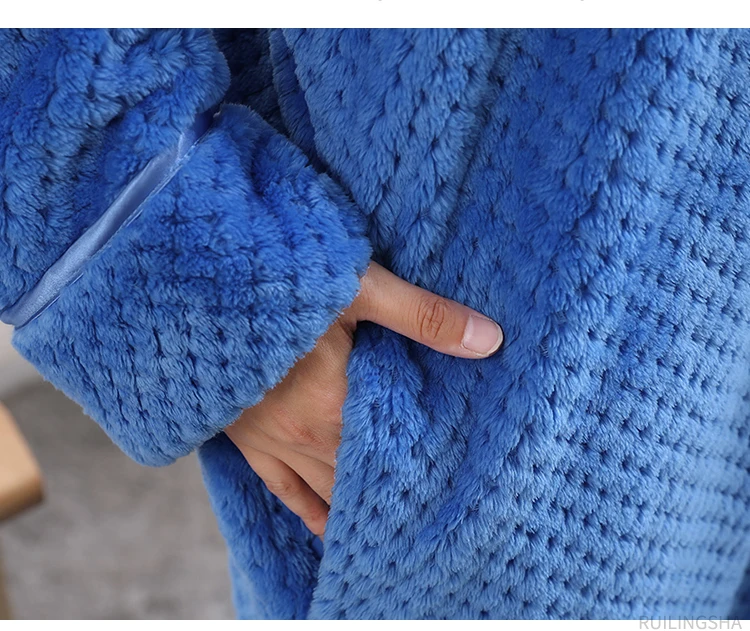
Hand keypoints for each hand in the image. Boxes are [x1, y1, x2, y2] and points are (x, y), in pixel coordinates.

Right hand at [224, 261, 503, 537]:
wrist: (193, 288)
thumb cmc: (276, 278)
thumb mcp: (358, 288)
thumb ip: (422, 316)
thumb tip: (488, 339)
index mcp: (340, 402)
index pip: (397, 449)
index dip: (426, 462)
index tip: (454, 476)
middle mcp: (308, 434)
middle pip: (364, 475)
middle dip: (397, 486)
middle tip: (431, 503)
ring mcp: (274, 441)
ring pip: (328, 490)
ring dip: (359, 504)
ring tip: (390, 523)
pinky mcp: (247, 440)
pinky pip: (284, 490)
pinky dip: (310, 511)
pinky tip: (328, 527)